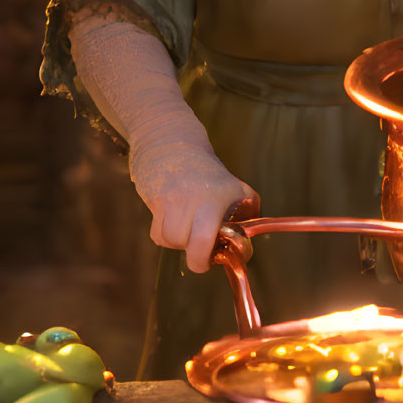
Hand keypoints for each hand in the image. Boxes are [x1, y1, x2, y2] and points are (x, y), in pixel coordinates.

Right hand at [128, 139, 257, 273]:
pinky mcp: (155, 199)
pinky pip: (156, 233)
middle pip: (186, 244)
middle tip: (200, 250)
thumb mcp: (234, 186)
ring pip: (169, 240)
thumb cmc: (206, 172)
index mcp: (219, 196)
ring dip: (177, 243)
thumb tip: (247, 245)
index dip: (202, 260)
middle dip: (193, 255)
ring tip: (186, 230)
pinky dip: (163, 235)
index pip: (204, 239)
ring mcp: (173, 198)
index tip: (209, 260)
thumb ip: (247, 212)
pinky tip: (171, 222)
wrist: (171, 142)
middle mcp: (195, 197)